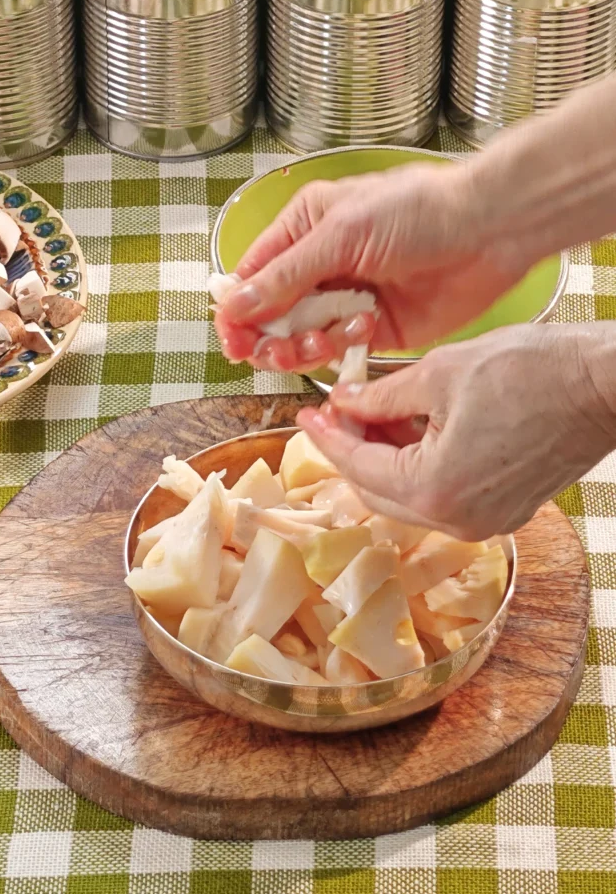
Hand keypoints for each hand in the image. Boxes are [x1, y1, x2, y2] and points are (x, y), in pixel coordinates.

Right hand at [215, 161, 528, 372]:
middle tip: (278, 349)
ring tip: (327, 335)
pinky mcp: (371, 329)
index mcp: (303, 230)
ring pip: (298, 340)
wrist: (487, 231)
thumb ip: (285, 276)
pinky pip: (336, 352)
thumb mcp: (341, 234)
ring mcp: (343, 300)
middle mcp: (318, 266)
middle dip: (269, 337)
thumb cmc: (418, 211)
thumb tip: (235, 305)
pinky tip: (362, 328)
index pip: (250, 277)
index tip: (235, 341)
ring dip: (304, 345)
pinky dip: (340, 347)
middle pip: (268, 316)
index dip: (236, 312)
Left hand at [296, 324, 615, 538]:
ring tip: (372, 412)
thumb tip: (344, 402)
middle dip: (352, 449)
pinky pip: (442, 495)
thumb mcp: (439, 373)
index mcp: (432, 489)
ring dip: (384, 458)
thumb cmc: (531, 372)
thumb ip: (381, 396)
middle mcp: (455, 520)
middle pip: (377, 490)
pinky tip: (411, 429)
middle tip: (337, 410)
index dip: (326, 436)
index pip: (356, 465)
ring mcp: (483, 522)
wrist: (605, 385)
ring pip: (409, 496)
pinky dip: (418, 466)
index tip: (308, 412)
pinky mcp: (504, 511)